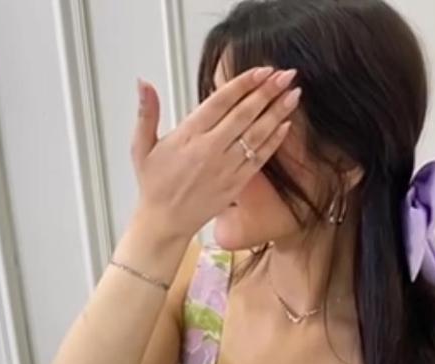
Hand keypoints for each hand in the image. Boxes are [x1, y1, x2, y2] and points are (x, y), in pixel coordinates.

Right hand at [130, 66, 300, 238]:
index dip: (243, 84)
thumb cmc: (154, 185)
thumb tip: (144, 83)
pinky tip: (286, 125)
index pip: (220, 102)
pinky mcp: (235, 184)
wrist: (165, 222)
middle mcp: (209, 150)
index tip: (261, 70)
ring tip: (293, 94)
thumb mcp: (141, 147)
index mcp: (188, 136)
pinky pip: (258, 160)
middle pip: (244, 115)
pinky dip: (273, 142)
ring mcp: (224, 168)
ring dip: (277, 113)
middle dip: (267, 92)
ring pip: (256, 135)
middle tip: (286, 74)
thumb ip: (147, 113)